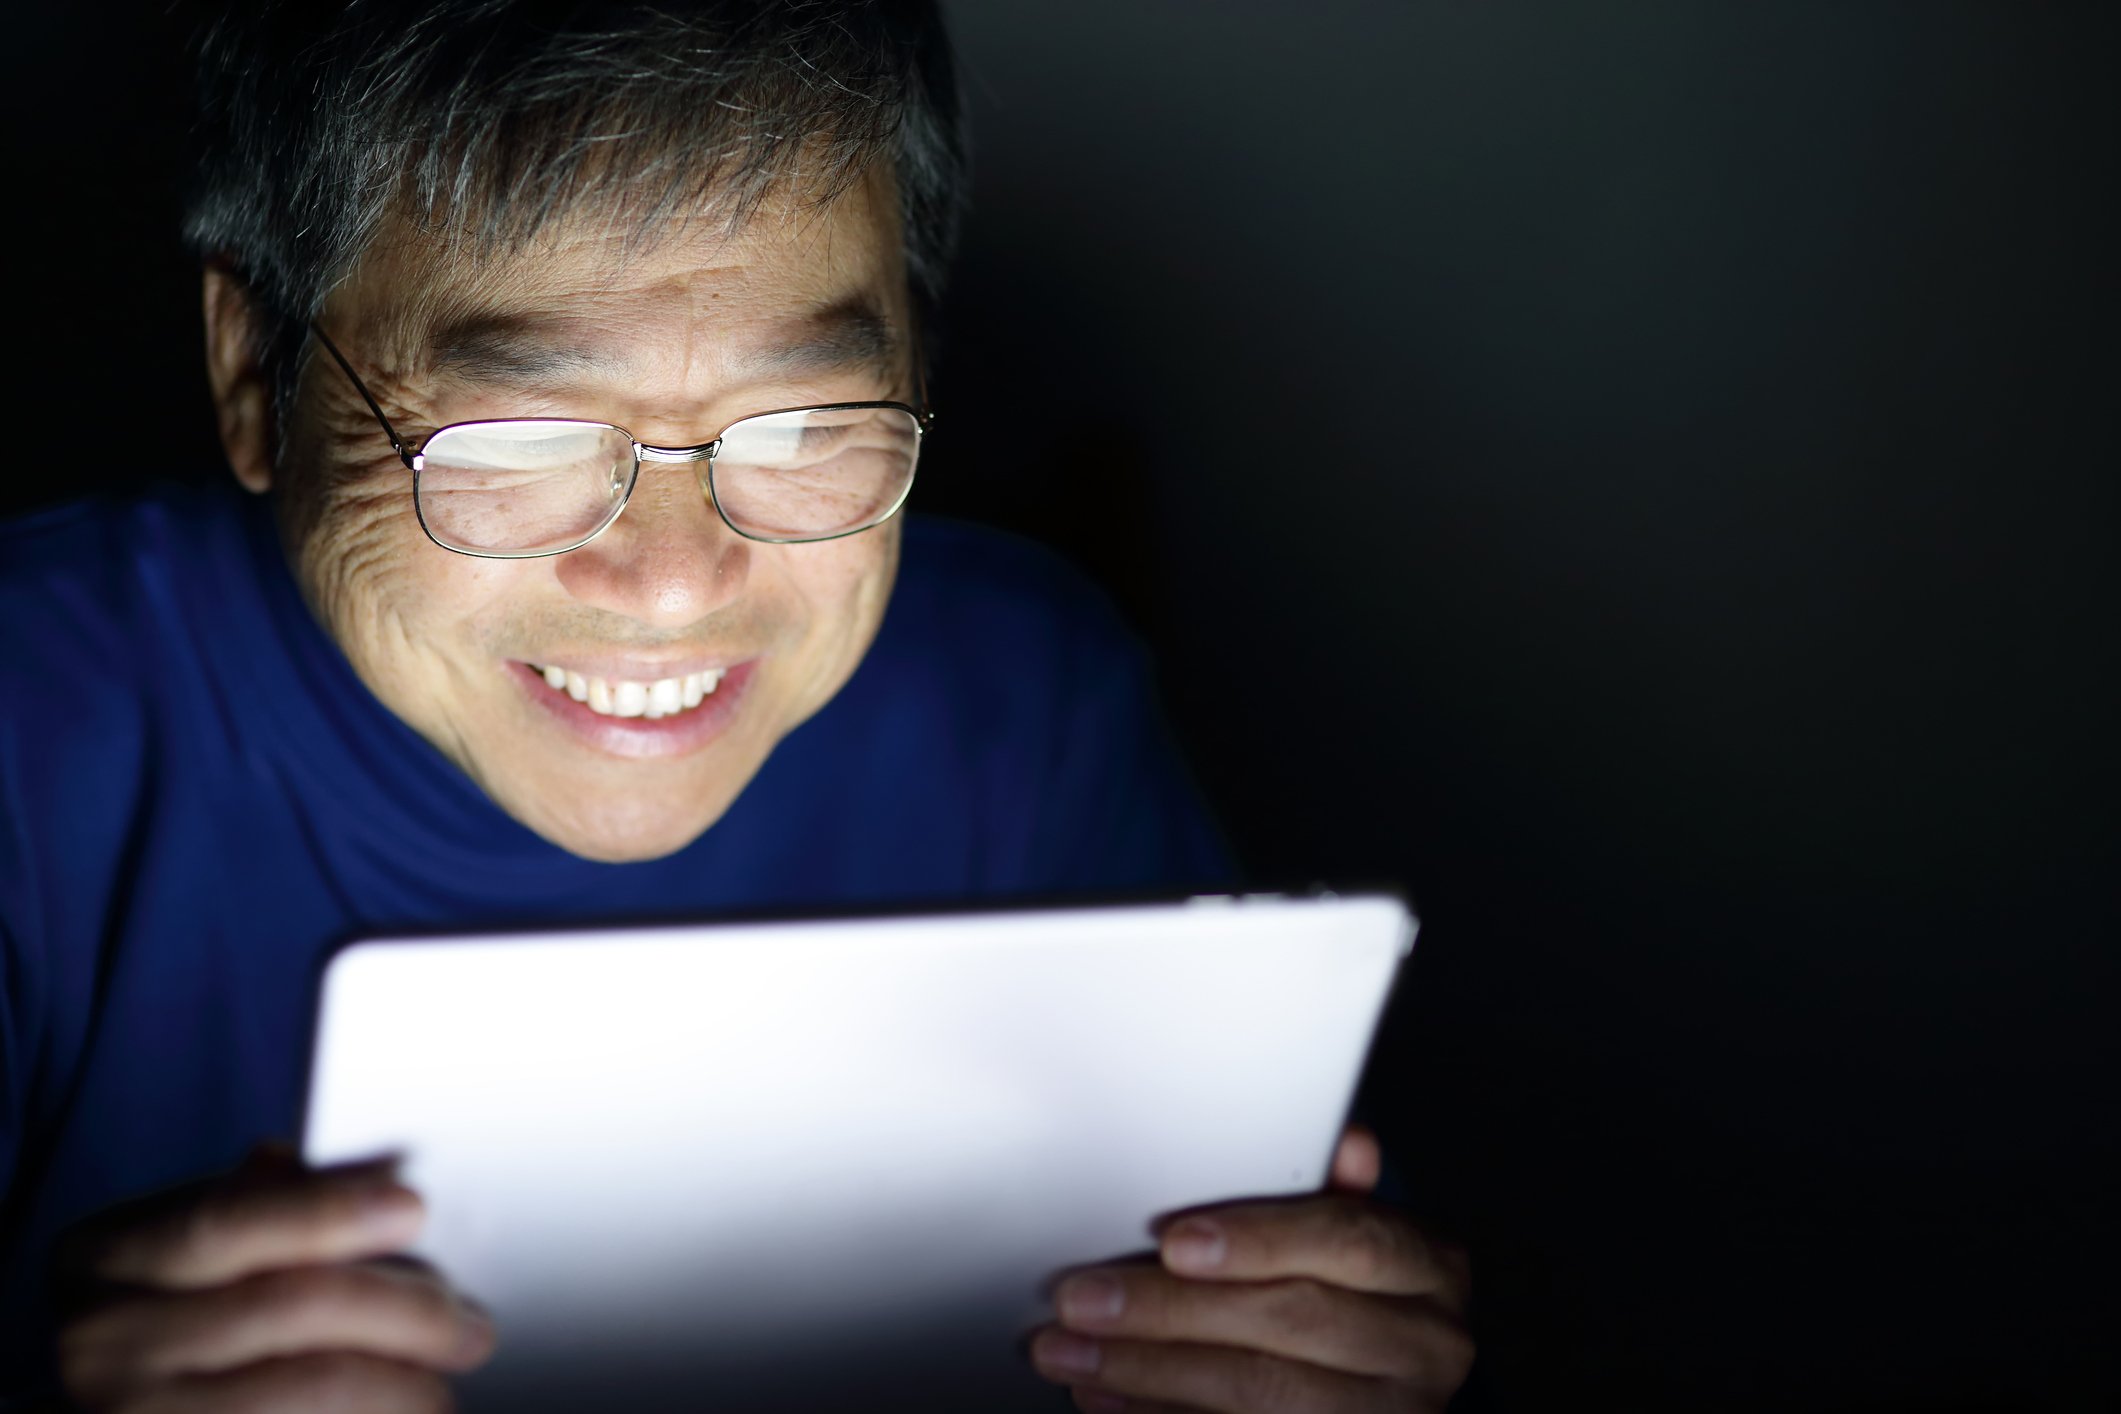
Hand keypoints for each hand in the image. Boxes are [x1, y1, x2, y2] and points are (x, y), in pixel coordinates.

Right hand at [51, 1143, 495, 1412]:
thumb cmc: (157, 1326)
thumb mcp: (182, 1258)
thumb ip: (263, 1209)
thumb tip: (376, 1174)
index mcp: (106, 1258)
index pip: (227, 1220)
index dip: (327, 1211)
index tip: (412, 1208)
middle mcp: (101, 1339)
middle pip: (290, 1304)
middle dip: (404, 1310)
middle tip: (469, 1327)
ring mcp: (128, 1412)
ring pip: (307, 1385)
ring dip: (398, 1386)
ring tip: (439, 1390)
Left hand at [1031, 1127, 1471, 1412]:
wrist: (1376, 1390)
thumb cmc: (1352, 1293)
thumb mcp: (1351, 1236)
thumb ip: (1328, 1195)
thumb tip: (1347, 1142)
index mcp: (1428, 1268)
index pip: (1346, 1242)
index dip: (1259, 1239)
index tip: (1171, 1242)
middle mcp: (1426, 1346)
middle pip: (1290, 1321)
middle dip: (1171, 1311)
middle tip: (1082, 1300)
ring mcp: (1393, 1413)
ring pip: (1260, 1392)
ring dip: (1149, 1372)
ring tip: (1072, 1354)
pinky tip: (1107, 1398)